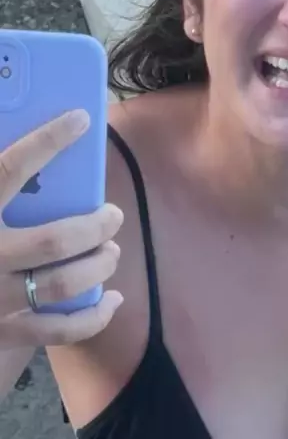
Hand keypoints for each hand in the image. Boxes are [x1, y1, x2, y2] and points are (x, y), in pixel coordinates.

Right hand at [0, 110, 123, 347]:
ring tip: (112, 251)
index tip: (81, 120)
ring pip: (62, 285)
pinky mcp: (3, 332)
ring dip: (99, 266)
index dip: (47, 142)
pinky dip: (92, 318)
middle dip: (95, 226)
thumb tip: (15, 128)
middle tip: (113, 215)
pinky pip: (57, 330)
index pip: (9, 170)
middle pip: (54, 243)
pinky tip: (112, 300)